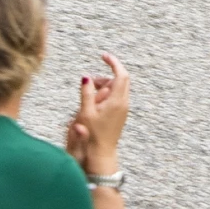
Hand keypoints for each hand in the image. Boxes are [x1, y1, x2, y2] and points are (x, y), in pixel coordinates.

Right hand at [65, 51, 128, 174]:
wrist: (102, 152)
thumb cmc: (93, 135)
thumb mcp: (86, 112)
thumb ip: (86, 93)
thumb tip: (86, 78)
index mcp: (117, 101)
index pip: (121, 74)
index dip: (113, 62)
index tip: (103, 56)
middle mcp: (124, 103)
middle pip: (120, 79)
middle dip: (106, 74)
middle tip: (91, 80)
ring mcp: (124, 108)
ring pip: (118, 88)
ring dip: (105, 84)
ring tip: (89, 92)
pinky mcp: (121, 113)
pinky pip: (117, 96)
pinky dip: (107, 93)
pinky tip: (94, 100)